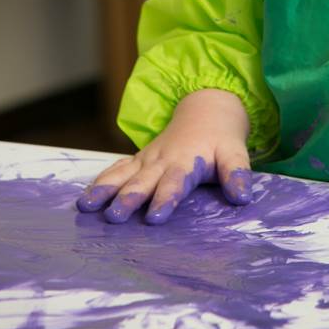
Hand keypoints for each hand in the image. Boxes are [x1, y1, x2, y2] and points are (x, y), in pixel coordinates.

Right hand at [76, 88, 253, 223]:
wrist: (205, 110)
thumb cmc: (220, 139)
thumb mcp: (235, 153)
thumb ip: (237, 173)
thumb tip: (243, 197)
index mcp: (187, 162)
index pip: (176, 183)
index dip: (165, 199)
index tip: (154, 218)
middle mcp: (163, 160)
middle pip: (143, 181)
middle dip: (128, 198)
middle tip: (113, 217)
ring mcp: (147, 159)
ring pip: (124, 174)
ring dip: (105, 189)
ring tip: (86, 207)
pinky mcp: (138, 159)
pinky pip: (117, 168)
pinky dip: (101, 181)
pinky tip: (85, 197)